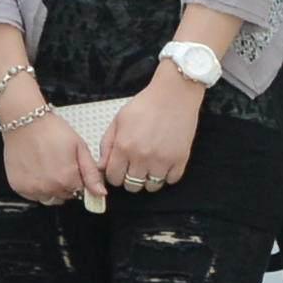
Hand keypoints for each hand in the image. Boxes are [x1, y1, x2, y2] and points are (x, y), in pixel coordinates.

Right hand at [0, 103, 96, 208]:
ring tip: (47, 169)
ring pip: (49, 198)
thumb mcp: (80, 147)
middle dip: (65, 184)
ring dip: (51, 189)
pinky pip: (32, 196)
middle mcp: (49, 187)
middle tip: (59, 164)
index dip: (78, 179)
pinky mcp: (19, 186)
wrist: (25, 121)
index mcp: (67, 179)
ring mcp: (32, 188)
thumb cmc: (51, 130)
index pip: (80, 191)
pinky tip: (36, 171)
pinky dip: (36, 187)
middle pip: (65, 196)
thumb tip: (100, 192)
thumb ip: (91, 173)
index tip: (73, 169)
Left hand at [102, 72, 204, 197]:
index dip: (114, 175)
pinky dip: (167, 175)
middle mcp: (142, 157)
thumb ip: (107, 145)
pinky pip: (171, 180)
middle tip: (134, 168)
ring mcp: (162, 160)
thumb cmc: (145, 105)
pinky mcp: (180, 160)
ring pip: (151, 187)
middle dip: (130, 179)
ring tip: (149, 166)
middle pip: (132, 186)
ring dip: (148, 179)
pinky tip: (164, 164)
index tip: (119, 170)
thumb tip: (102, 166)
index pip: (113, 178)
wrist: (173, 96)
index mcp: (123, 147)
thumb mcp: (118, 121)